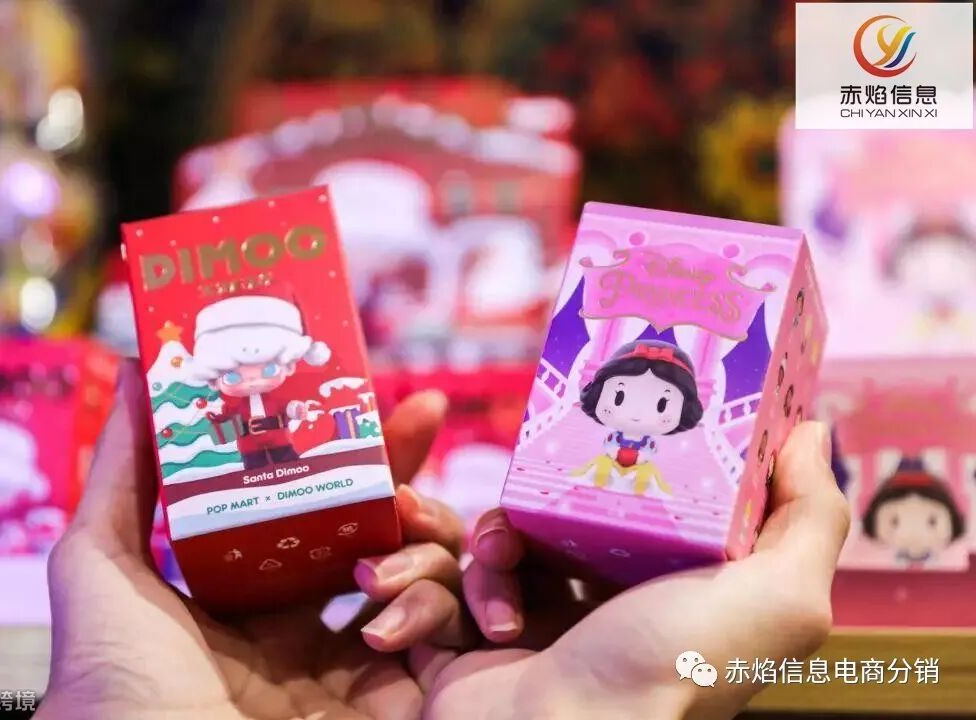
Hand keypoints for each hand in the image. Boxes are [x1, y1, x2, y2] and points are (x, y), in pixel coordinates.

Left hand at [38, 361, 465, 719]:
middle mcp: (307, 639)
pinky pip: (443, 641)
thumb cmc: (114, 682)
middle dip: (410, 476)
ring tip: (402, 514)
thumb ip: (124, 473)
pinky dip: (432, 606)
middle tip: (425, 412)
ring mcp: (354, 677)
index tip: (377, 397)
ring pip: (426, 580)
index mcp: (250, 606)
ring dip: (424, 534)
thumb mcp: (103, 565)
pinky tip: (387, 600)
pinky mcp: (394, 710)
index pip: (318, 518)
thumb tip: (142, 370)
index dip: (349, 459)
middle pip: (381, 539)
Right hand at [427, 421, 848, 719]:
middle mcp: (609, 610)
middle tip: (523, 509)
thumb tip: (808, 434)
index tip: (596, 429)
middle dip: (532, 506)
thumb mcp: (774, 596)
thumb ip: (809, 518)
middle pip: (559, 517)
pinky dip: (450, 594)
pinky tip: (474, 624)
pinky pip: (450, 588)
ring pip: (498, 545)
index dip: (621, 469)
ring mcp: (541, 630)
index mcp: (673, 591)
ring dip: (487, 547)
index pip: (645, 507)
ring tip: (494, 562)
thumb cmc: (671, 671)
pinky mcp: (476, 645)